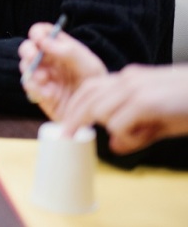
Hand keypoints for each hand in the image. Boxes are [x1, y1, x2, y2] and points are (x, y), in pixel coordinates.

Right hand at [18, 24, 106, 120]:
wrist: (98, 111)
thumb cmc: (96, 84)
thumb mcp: (88, 65)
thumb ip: (68, 51)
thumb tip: (43, 40)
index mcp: (60, 48)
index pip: (44, 33)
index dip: (38, 32)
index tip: (38, 38)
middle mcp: (49, 60)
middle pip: (28, 47)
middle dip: (28, 50)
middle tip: (33, 57)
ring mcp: (43, 76)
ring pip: (25, 66)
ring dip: (32, 70)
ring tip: (45, 79)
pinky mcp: (39, 93)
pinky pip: (28, 86)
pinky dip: (36, 88)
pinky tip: (50, 94)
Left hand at [60, 64, 187, 153]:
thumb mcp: (159, 120)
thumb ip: (135, 132)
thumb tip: (114, 147)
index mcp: (129, 79)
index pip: (90, 89)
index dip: (75, 107)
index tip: (66, 126)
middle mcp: (128, 79)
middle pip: (87, 97)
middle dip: (75, 118)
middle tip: (69, 135)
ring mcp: (136, 88)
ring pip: (101, 111)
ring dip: (110, 128)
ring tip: (137, 134)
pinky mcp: (146, 101)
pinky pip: (119, 122)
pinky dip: (125, 134)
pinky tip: (144, 135)